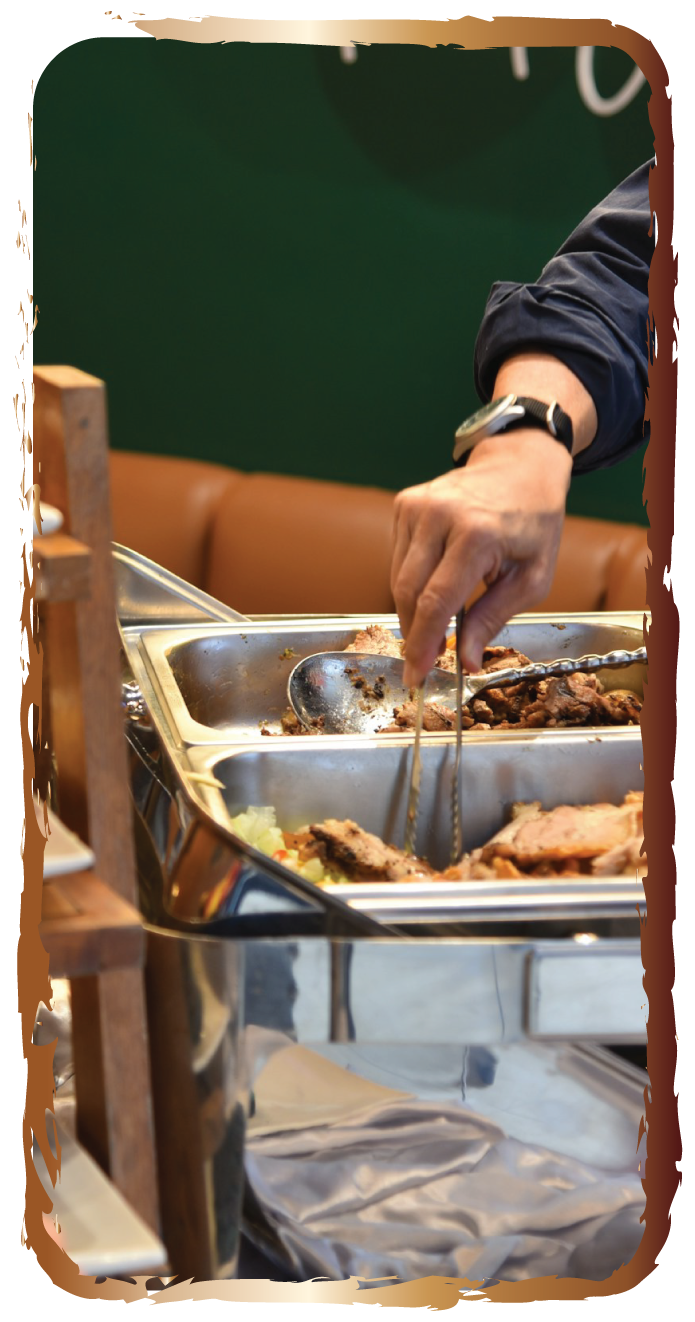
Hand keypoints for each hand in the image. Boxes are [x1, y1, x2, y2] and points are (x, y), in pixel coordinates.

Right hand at [391, 430, 572, 683]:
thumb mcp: (532, 578)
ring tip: (435, 623)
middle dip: (413, 634)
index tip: (416, 674)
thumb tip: (465, 661)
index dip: (423, 644)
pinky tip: (435, 581)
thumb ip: (493, 619)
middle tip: (423, 661)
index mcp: (476, 535)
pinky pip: (398, 557)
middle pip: (407, 592)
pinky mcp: (405, 504)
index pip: (436, 601)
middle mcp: (439, 516)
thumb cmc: (534, 523)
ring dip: (411, 609)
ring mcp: (417, 506)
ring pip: (397, 577)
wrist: (521, 467)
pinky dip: (411, 580)